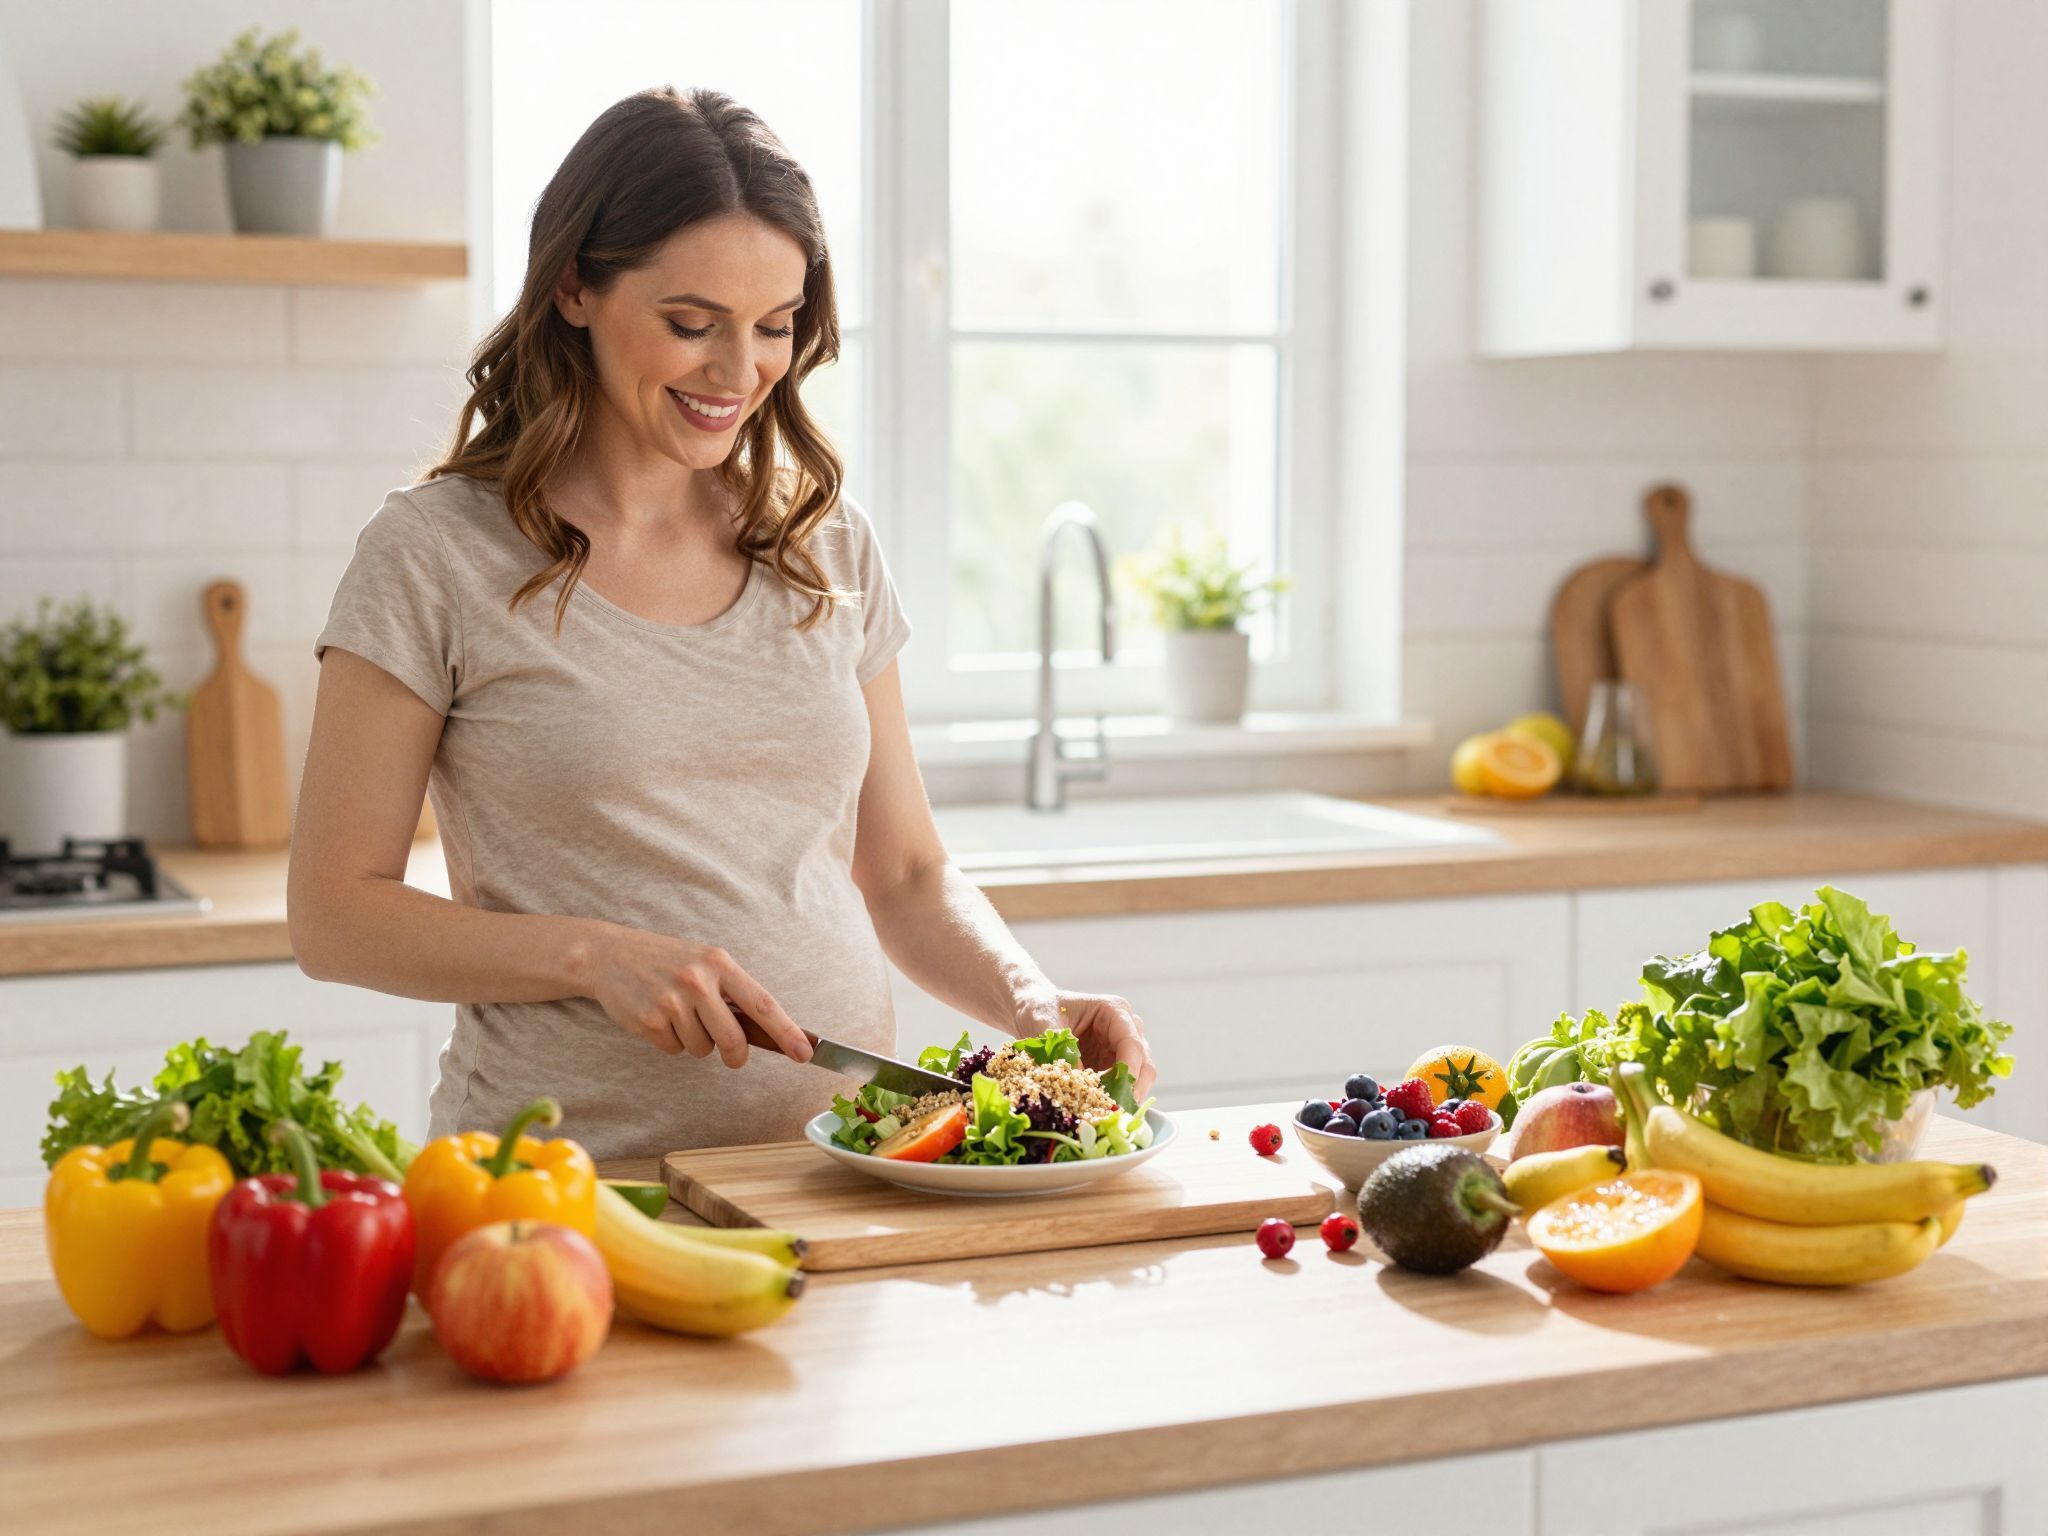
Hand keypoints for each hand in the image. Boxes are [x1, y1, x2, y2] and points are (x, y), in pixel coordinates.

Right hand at [576, 925, 812, 1067]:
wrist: (609, 955)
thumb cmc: (665, 961)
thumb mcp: (702, 963)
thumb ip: (730, 991)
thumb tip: (765, 1033)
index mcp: (719, 963)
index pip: (762, 1003)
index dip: (787, 1032)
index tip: (806, 1053)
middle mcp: (698, 980)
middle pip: (733, 1039)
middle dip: (736, 1055)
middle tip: (732, 1057)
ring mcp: (672, 1000)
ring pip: (701, 1049)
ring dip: (694, 1043)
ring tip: (676, 1015)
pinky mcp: (649, 1020)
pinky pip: (673, 1050)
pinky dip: (668, 1042)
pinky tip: (657, 1018)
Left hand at [1014, 986, 1155, 1099]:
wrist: (1031, 1009)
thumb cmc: (1039, 1009)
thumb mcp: (1043, 1023)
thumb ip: (1061, 1049)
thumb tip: (1078, 1081)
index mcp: (1113, 1010)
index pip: (1131, 1043)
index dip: (1130, 1071)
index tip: (1119, 1095)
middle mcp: (1125, 1027)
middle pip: (1143, 1062)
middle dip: (1132, 1089)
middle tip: (1116, 1112)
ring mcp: (1120, 1047)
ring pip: (1138, 1077)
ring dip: (1125, 1096)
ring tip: (1105, 1113)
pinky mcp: (1111, 1063)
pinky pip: (1121, 1084)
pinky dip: (1113, 1098)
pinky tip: (1097, 1109)